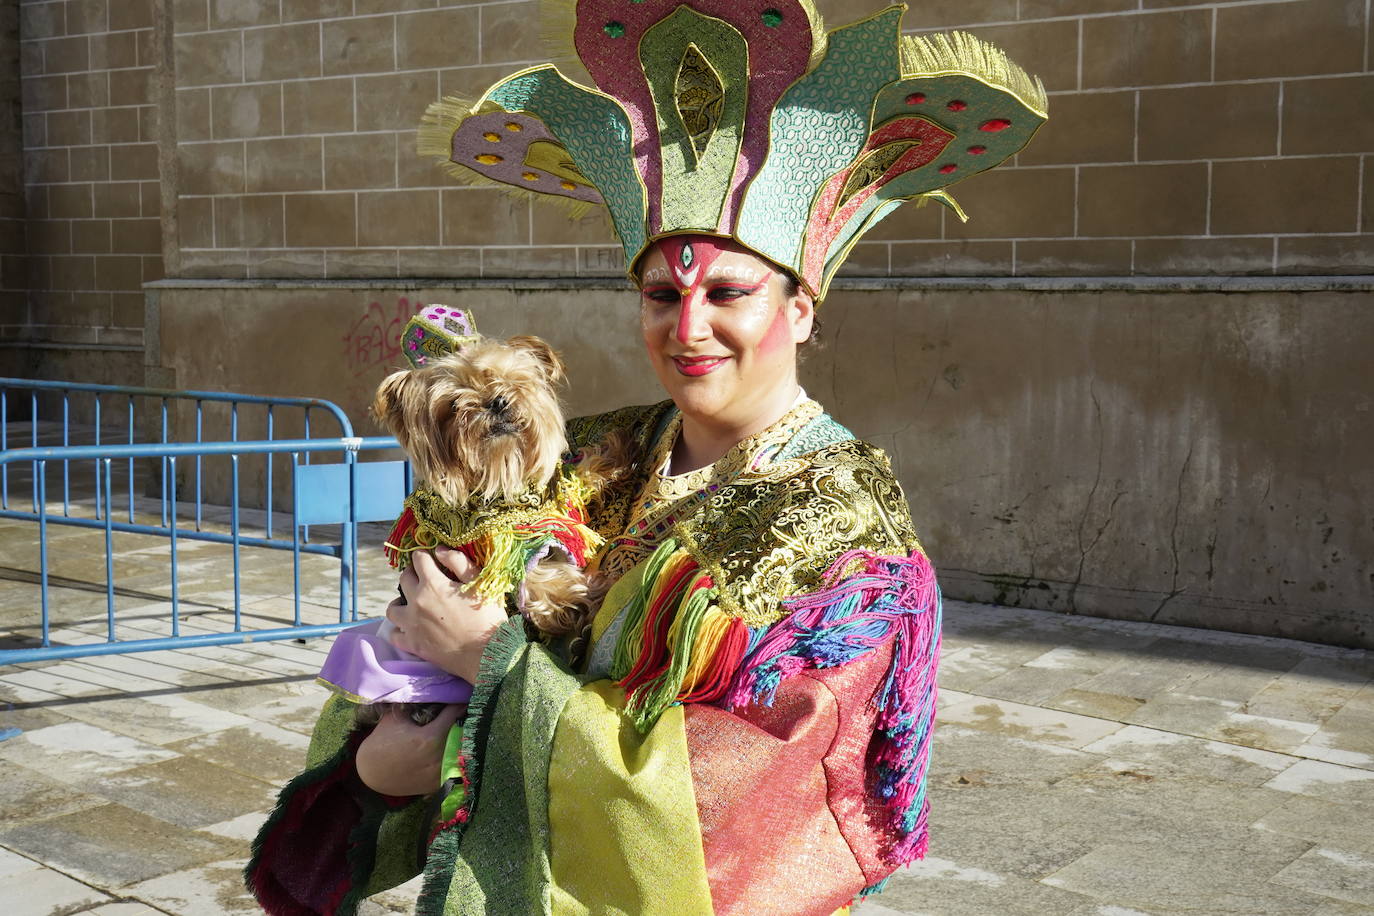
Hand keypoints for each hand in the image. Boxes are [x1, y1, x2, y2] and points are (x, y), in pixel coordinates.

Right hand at [355, 703, 464, 795]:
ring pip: (462, 753)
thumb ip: (413, 704)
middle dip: (464, 722)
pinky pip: (455, 769)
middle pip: (464, 734)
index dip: (458, 704)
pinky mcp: (437, 784)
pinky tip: (454, 749)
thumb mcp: (395, 718)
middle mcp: (439, 757)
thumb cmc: (382, 742)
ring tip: (463, 730)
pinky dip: (456, 758)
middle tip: (466, 713)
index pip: (454, 714)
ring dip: (463, 741)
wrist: (371, 772)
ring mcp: (439, 773)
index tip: (461, 697)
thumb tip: (428, 690)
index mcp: (430, 738)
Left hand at [386, 547, 508, 682]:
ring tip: (412, 604)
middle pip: (403, 579)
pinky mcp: (412, 644)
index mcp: (433, 584)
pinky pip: (395, 635)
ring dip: (400, 602)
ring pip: (392, 608)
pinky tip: (412, 628)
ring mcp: (411, 624)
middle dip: (413, 574)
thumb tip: (439, 550)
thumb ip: (459, 562)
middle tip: (425, 579)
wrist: (486, 654)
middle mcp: (416, 602)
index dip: (425, 556)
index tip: (432, 560)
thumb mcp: (480, 583)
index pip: (418, 559)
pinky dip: (400, 630)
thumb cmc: (487, 617)